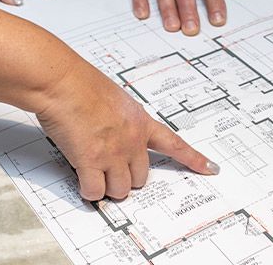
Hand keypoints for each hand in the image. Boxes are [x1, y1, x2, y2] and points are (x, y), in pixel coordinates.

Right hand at [37, 62, 218, 200]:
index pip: (174, 143)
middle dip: (125, 178)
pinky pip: (95, 191)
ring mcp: (113, 153)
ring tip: (91, 172)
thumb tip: (111, 132)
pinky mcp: (91, 162)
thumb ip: (119, 119)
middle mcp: (132, 140)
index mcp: (140, 121)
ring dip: (107, 186)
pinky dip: (88, 191)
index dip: (193, 159)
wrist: (62, 81)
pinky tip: (81, 179)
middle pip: (141, 178)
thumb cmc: (80, 83)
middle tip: (108, 169)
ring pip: (120, 190)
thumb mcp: (114, 99)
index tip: (210, 168)